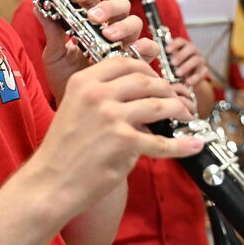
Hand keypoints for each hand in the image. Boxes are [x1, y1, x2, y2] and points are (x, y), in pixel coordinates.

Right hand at [34, 57, 203, 218]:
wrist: (50, 182)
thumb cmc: (63, 150)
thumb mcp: (76, 109)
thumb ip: (105, 98)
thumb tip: (142, 100)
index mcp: (83, 82)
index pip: (123, 62)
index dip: (146, 69)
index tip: (157, 79)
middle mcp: (97, 94)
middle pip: (145, 80)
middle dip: (167, 89)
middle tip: (176, 99)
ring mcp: (111, 116)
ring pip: (158, 105)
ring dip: (178, 110)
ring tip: (186, 116)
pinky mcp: (123, 142)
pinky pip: (161, 142)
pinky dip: (181, 145)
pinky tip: (193, 144)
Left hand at [38, 0, 157, 100]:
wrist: (76, 109)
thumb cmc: (65, 80)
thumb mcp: (55, 57)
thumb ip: (51, 33)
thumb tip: (38, 7)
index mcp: (90, 22)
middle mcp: (110, 29)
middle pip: (119, 5)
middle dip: (108, 7)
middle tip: (93, 17)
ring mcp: (126, 43)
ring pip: (134, 23)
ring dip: (123, 26)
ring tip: (109, 36)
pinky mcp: (137, 61)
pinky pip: (150, 49)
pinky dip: (145, 46)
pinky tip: (133, 50)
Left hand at [165, 37, 208, 87]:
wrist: (187, 80)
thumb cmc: (175, 68)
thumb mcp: (170, 62)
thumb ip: (166, 58)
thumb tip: (154, 57)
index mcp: (184, 46)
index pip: (180, 41)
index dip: (174, 44)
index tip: (167, 50)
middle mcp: (193, 51)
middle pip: (190, 49)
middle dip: (181, 55)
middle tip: (172, 63)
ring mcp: (200, 60)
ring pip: (196, 60)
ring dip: (186, 67)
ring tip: (178, 73)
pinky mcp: (204, 71)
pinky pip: (201, 73)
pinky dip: (194, 78)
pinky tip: (187, 82)